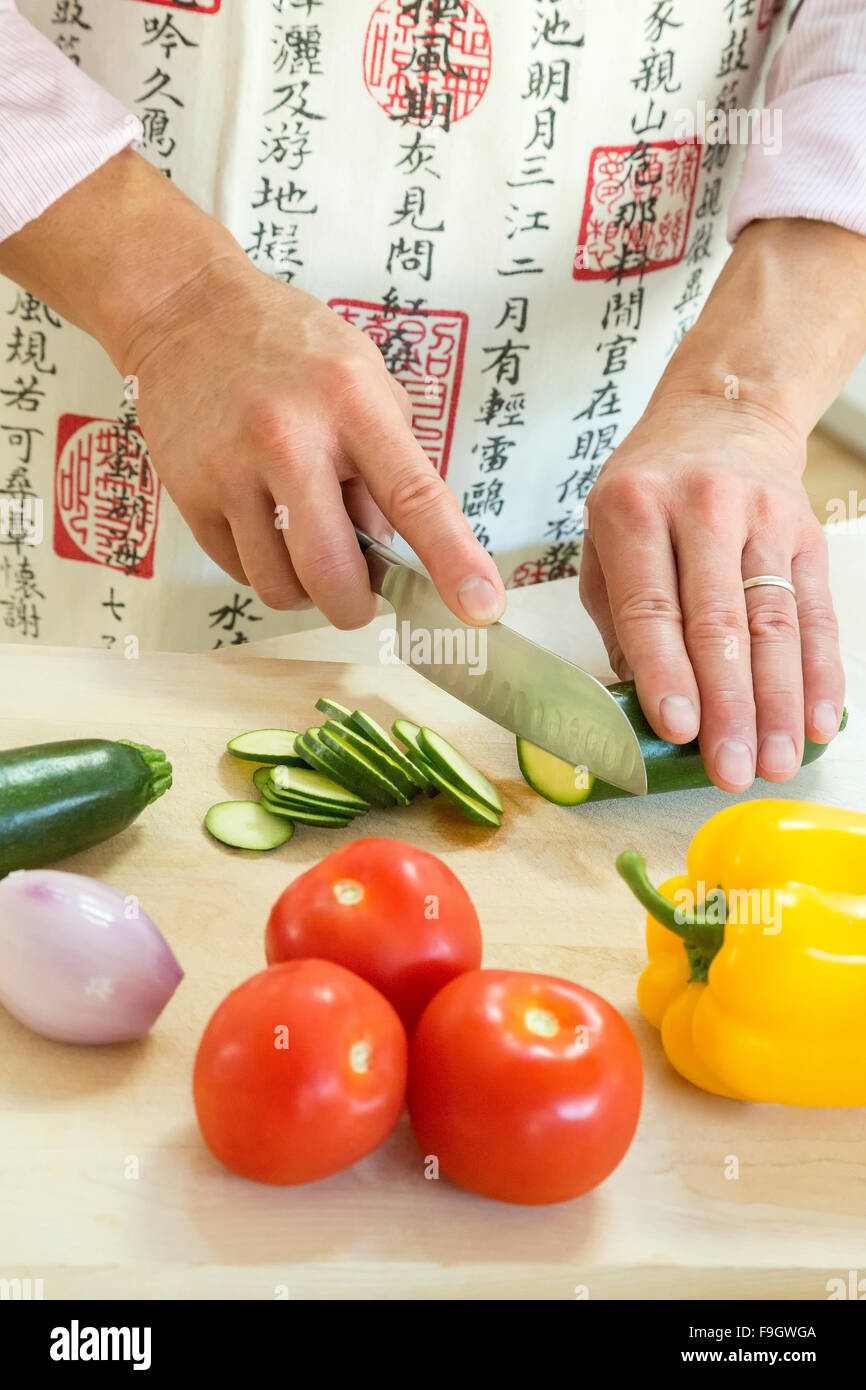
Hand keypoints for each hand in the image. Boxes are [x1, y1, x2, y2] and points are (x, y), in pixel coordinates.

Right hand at [0, 150, 504, 630]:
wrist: (184, 310)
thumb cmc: (291, 346)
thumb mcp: (364, 377)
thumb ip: (390, 461)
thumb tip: (398, 550)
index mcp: (352, 404)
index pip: (414, 496)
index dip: (453, 560)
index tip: (482, 608)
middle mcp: (289, 437)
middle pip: (331, 570)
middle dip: (355, 606)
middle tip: (361, 596)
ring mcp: (231, 468)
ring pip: (278, 585)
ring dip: (304, 591)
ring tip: (306, 547)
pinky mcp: (188, 492)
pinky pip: (238, 569)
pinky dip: (262, 565)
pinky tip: (264, 524)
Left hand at [580, 393, 843, 791]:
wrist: (722, 415)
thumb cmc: (648, 491)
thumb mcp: (603, 536)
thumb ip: (618, 617)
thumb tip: (639, 705)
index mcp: (635, 510)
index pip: (652, 606)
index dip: (667, 672)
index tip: (678, 728)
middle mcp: (702, 509)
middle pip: (720, 622)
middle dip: (728, 705)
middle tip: (730, 769)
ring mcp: (762, 519)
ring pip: (774, 623)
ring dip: (777, 703)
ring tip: (775, 762)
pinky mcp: (806, 535)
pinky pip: (817, 612)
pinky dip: (820, 672)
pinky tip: (817, 721)